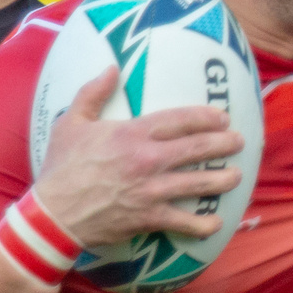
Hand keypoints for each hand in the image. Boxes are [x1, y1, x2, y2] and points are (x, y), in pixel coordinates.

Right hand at [32, 67, 242, 250]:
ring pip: (199, 183)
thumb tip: (111, 68)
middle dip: (224, 144)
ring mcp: (152, 190)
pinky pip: (185, 222)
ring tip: (237, 176)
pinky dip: (203, 224)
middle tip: (239, 142)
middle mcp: (149, 159)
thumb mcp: (71, 122)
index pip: (180, 119)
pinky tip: (217, 222)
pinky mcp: (150, 217)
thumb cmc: (62, 167)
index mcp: (133, 133)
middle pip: (198, 148)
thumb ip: (93, 93)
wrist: (53, 214)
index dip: (205, 117)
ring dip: (223, 180)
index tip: (222, 117)